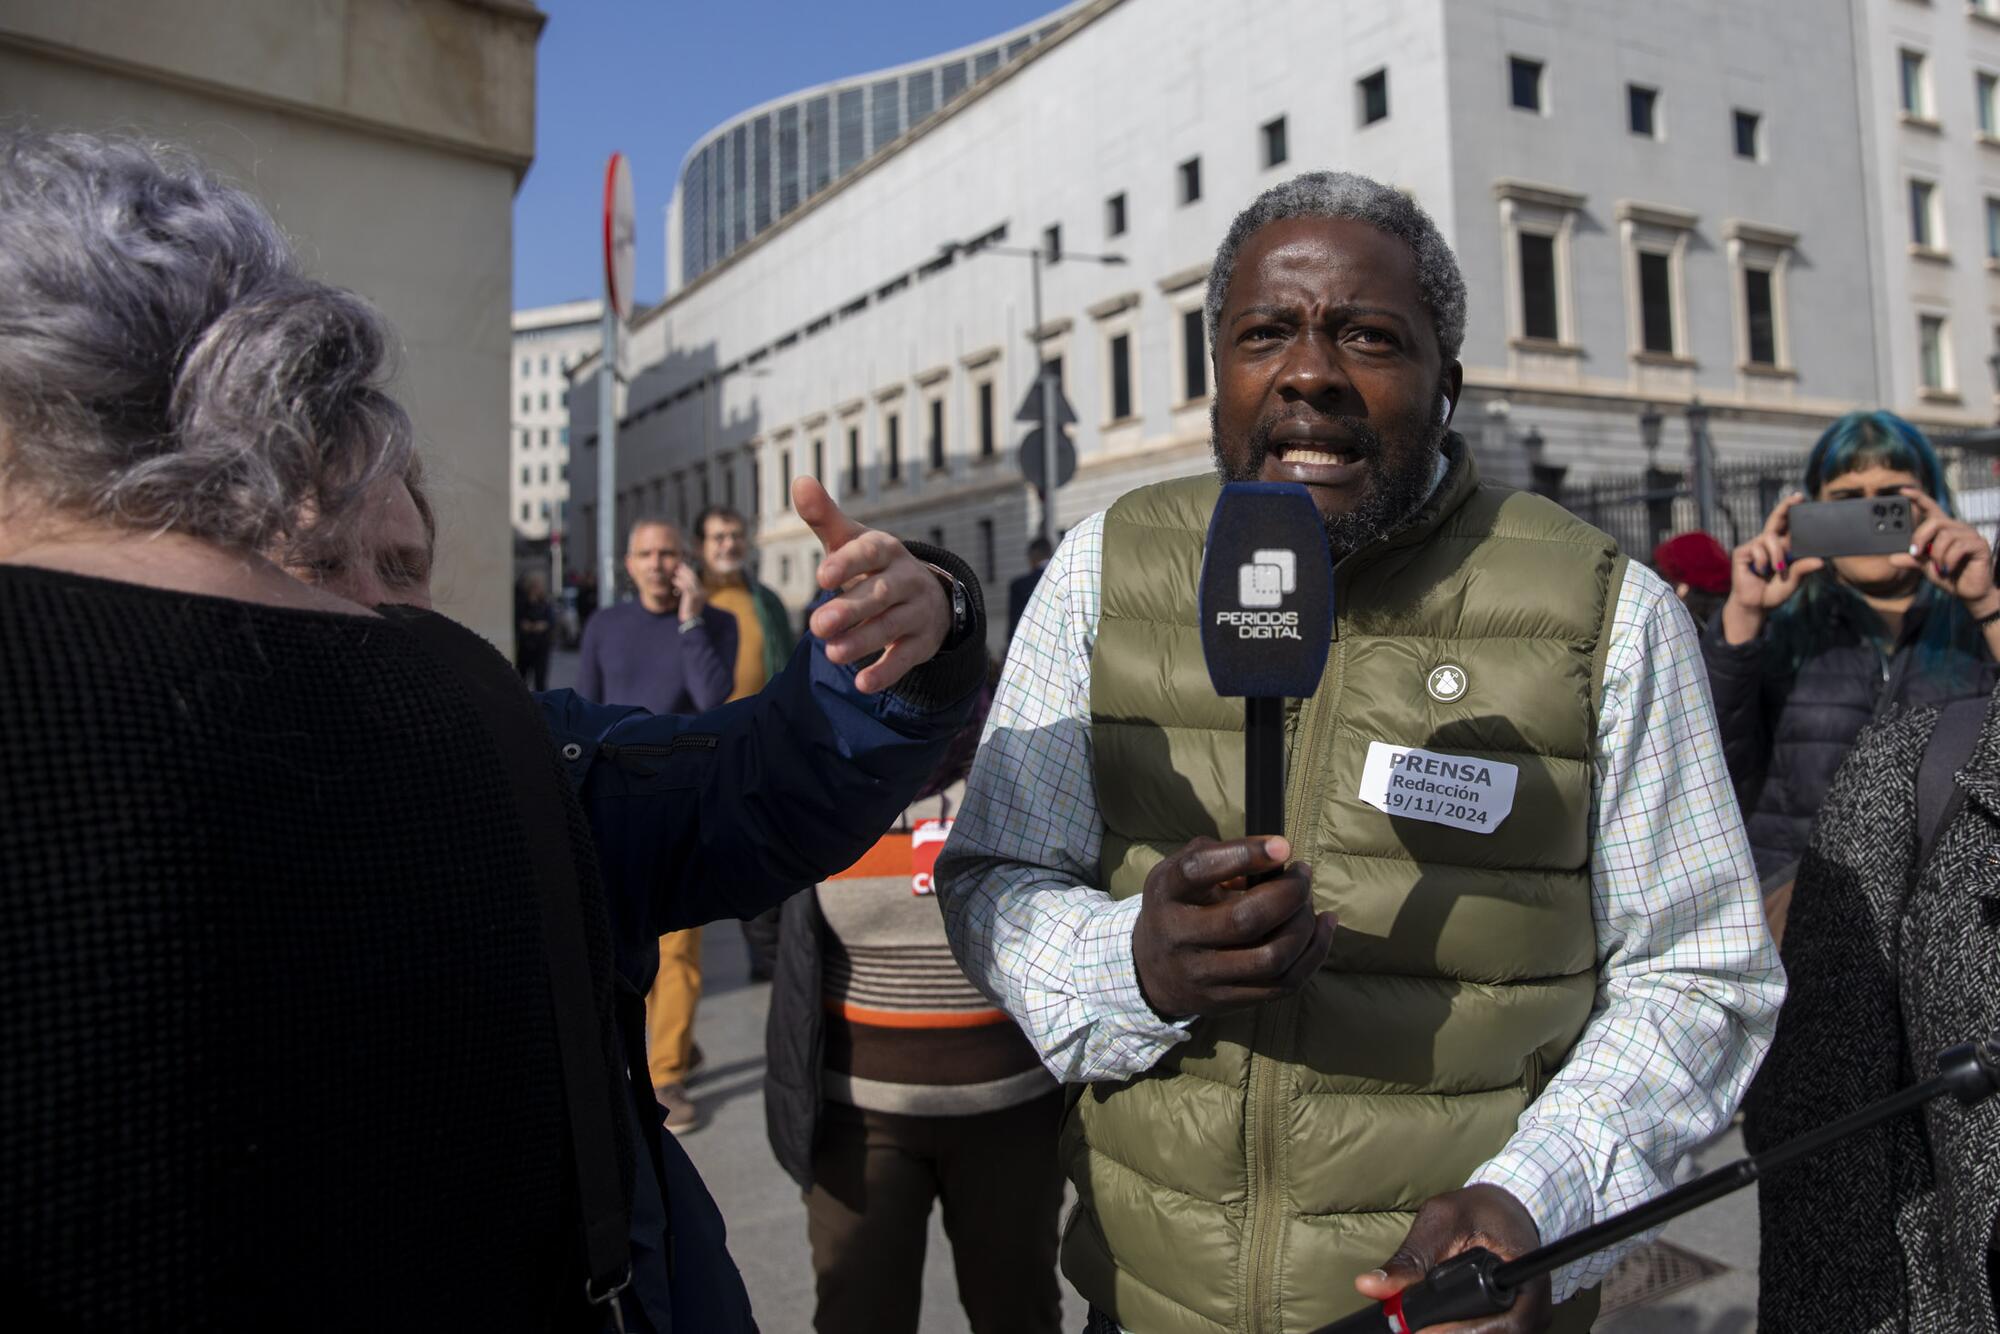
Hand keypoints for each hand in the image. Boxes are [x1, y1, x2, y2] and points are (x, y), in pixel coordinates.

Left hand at [672, 562, 706, 622]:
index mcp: (702, 592)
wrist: (690, 620)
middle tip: (679, 566)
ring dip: (682, 575)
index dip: (689, 572)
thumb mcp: (689, 600)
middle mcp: (702, 592)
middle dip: (686, 571)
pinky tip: (674, 581)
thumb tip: (683, 584)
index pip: (696, 579)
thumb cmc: (688, 611)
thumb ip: (688, 592)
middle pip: (694, 577)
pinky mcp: (692, 596)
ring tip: (676, 573)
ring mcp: (698, 594)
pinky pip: (686, 586)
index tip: (683, 567)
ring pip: (690, 580)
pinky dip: (679, 582)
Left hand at [795, 475, 948, 693]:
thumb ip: (824, 516)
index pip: (869, 553)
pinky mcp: (921, 643)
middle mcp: (906, 579)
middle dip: (849, 610)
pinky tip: (861, 683)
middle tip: (816, 624)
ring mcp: (916, 613)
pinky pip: (905, 658)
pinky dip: (886, 671)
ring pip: (890, 627)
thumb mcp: (851, 540)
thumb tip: (800, 480)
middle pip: (878, 595)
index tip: (822, 577)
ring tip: (830, 654)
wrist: (926, 596)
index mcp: (886, 550)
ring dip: (861, 641)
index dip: (847, 564)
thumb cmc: (873, 564)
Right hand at [1130, 835, 1334, 1020]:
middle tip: (1302, 876)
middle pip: (1245, 920)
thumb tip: (1274, 855)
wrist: (1151, 970)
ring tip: (1307, 904)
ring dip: (1303, 926)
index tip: (1283, 846)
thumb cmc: (1178, 906)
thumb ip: (1217, 855)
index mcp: (1166, 894)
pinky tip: (1322, 926)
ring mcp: (1203, 975)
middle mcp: (1179, 936)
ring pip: (1271, 957)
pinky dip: (1313, 952)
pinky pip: (1284, 983)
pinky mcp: (1227, 1000)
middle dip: (1289, 894)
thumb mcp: (1178, 872)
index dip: (1244, 854)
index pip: (1198, 870)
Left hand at [1354, 1185, 1550, 1332]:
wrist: (1507, 1207)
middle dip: (1450, 1333)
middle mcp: (1534, 1309)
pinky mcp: (1514, 1324)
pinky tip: (1437, 1324)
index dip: (1458, 1331)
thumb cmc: (1480, 1209)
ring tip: (1421, 1323)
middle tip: (1412, 1327)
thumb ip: (1409, 1259)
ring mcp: (1526, 1320)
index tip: (1421, 1329)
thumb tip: (1370, 1286)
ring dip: (1453, 1331)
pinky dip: (1460, 1329)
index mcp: (1526, 1279)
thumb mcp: (1441, 1222)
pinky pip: (1488, 1333)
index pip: (1499, 1324)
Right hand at [1721, 491, 1824, 643]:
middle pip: (1776, 519)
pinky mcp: (1742, 552)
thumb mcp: (1793, 582)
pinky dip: (1763, 562)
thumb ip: (1803, 570)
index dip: (1792, 511)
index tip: (1800, 497)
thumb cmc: (1773, 593)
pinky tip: (1760, 572)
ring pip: (1770, 538)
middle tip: (1796, 498)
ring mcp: (1754, 546)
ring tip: (1777, 570)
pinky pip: (1757, 549)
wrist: (1755, 605)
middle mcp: (1768, 543)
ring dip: (1777, 555)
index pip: (1788, 526)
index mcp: (1782, 547)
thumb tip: (1820, 561)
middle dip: (1785, 507)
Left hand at [1893, 488, 1999, 615]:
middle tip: (1916, 553)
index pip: (1931, 508)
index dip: (1918, 498)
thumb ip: (1912, 559)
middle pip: (1935, 522)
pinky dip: (1948, 560)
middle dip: (1920, 538)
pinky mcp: (1980, 545)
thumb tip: (1892, 558)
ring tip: (1939, 567)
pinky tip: (1948, 569)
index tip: (1903, 491)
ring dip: (1937, 555)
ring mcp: (1970, 535)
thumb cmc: (1949, 575)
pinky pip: (1959, 546)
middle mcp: (1957, 528)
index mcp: (1943, 529)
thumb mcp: (1925, 567)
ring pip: (1946, 536)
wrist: (1968, 592)